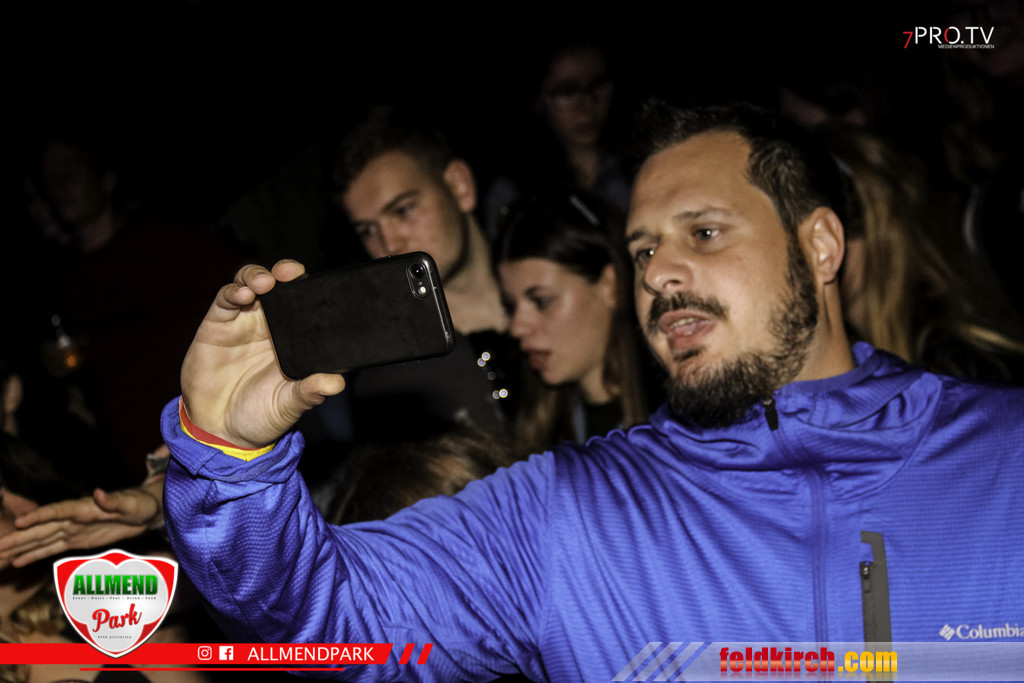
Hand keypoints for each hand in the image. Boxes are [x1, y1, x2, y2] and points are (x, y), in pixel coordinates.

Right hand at [0, 482, 162, 567]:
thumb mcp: (132, 503)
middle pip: (41, 528)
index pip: (57, 511)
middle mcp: (73, 518)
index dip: (39, 517)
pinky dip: (33, 555)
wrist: (146, 510)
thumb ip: (114, 501)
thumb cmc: (140, 503)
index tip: (20, 523)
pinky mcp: (76, 540)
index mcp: (84, 507)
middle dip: (19, 537)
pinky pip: (51, 548)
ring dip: (20, 547)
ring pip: (41, 539)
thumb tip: (98, 492)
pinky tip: (17, 562)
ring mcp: (72, 529)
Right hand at [180, 260, 345, 447]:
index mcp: (294, 339)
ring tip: (265, 282)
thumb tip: (336, 383)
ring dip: (258, 276)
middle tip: (291, 272)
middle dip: (285, 272)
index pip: (305, 305)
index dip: (310, 290)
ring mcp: (243, 322)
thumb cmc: (261, 415)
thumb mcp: (289, 404)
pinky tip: (241, 294)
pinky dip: (233, 291)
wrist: (221, 431)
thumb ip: (310, 391)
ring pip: (252, 283)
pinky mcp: (216, 324)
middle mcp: (270, 325)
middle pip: (279, 286)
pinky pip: (225, 299)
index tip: (318, 283)